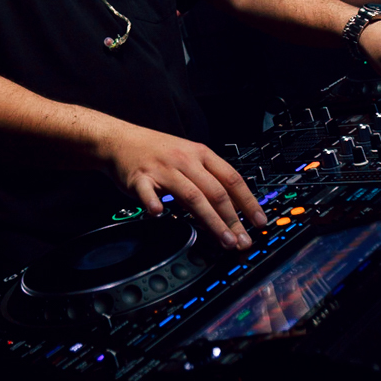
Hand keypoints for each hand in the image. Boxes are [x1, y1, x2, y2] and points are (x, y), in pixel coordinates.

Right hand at [99, 122, 266, 248]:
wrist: (120, 140)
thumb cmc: (157, 152)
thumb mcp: (188, 157)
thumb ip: (207, 179)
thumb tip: (230, 208)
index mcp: (201, 154)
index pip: (232, 179)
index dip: (249, 202)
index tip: (259, 222)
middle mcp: (185, 161)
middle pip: (216, 192)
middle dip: (233, 220)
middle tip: (242, 240)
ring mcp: (163, 170)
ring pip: (192, 196)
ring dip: (211, 221)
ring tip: (223, 240)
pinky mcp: (140, 179)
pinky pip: (148, 193)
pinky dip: (154, 204)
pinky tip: (160, 215)